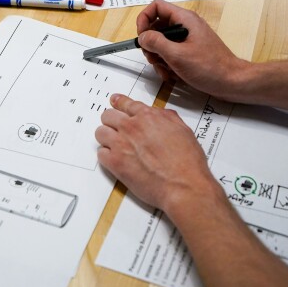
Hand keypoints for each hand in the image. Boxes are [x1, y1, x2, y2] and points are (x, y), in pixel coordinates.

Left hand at [96, 93, 216, 218]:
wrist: (183, 185)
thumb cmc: (187, 163)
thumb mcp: (183, 131)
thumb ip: (168, 118)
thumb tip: (160, 115)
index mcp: (148, 117)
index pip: (126, 104)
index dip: (119, 102)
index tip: (115, 101)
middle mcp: (131, 127)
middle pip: (108, 116)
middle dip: (112, 121)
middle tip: (116, 128)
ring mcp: (121, 144)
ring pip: (100, 133)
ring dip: (107, 138)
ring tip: (115, 145)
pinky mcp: (115, 163)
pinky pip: (101, 154)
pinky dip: (106, 156)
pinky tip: (115, 160)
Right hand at [136, 0, 250, 100]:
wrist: (231, 82)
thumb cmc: (209, 67)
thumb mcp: (177, 55)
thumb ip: (156, 43)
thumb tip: (142, 37)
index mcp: (184, 19)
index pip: (156, 7)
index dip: (144, 20)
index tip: (142, 38)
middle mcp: (185, 26)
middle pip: (156, 27)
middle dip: (151, 45)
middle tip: (154, 58)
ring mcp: (187, 39)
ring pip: (162, 43)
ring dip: (159, 59)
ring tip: (166, 71)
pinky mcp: (189, 52)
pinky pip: (170, 54)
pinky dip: (167, 64)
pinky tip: (172, 75)